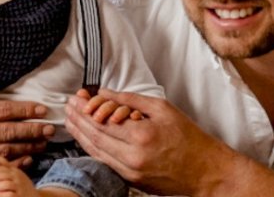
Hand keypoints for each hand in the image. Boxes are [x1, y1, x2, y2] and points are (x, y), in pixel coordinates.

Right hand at [0, 78, 54, 162]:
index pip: (1, 110)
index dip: (24, 109)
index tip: (41, 108)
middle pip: (7, 131)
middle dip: (32, 129)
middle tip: (49, 128)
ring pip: (5, 149)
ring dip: (28, 146)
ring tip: (43, 142)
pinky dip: (14, 163)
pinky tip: (28, 158)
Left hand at [65, 88, 222, 194]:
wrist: (206, 172)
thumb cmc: (190, 139)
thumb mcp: (163, 110)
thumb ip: (131, 100)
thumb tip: (105, 92)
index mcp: (140, 136)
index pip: (101, 121)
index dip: (84, 109)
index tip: (75, 98)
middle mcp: (132, 157)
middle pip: (94, 137)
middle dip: (77, 120)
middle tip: (67, 107)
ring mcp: (130, 172)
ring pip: (96, 152)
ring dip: (80, 136)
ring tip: (70, 121)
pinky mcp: (131, 181)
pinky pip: (105, 163)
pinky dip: (92, 150)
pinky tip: (85, 139)